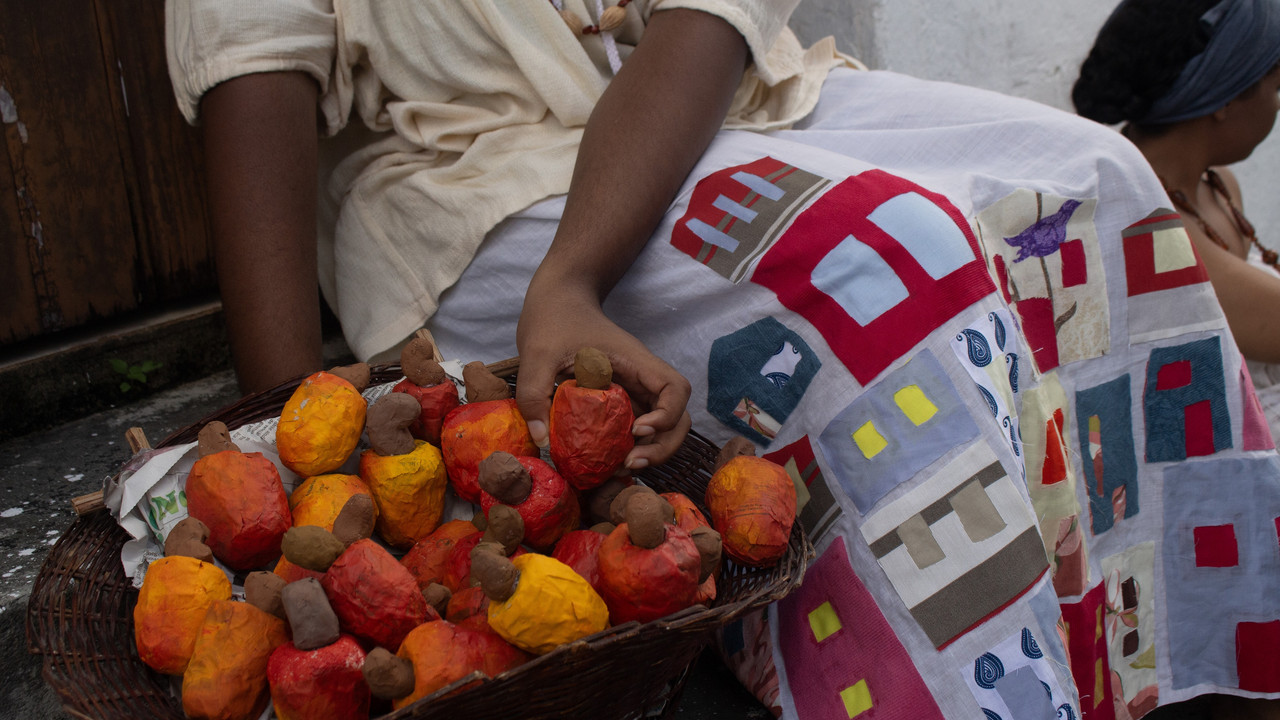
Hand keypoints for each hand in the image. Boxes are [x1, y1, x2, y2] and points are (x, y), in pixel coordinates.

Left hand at [515, 284, 690, 469]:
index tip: (636, 429)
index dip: (667, 415)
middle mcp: (641, 377)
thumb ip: (534, 393)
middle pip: (679, 416)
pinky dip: (632, 446)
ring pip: (664, 426)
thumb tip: (541, 439)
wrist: (557, 299)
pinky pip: (638, 426)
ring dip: (652, 450)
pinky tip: (609, 459)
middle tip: (629, 462)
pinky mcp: (621, 398)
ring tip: (622, 466)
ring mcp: (633, 389)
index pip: (675, 389)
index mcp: (634, 361)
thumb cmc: (553, 318)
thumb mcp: (536, 354)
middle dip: (662, 445)